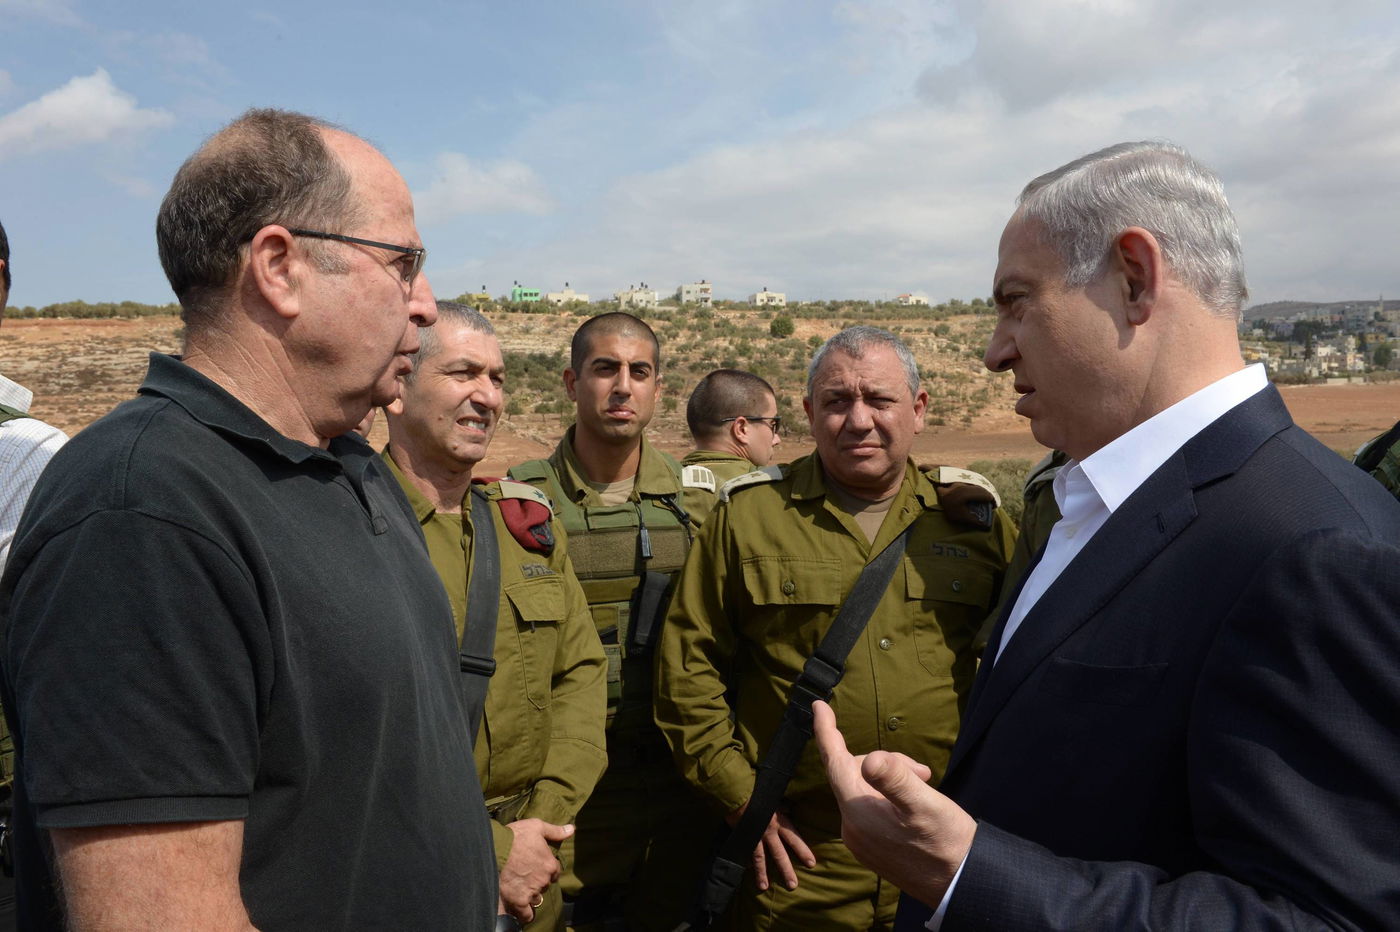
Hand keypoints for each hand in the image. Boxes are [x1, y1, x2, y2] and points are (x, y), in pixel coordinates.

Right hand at [498, 819, 572, 922]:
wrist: (495, 848)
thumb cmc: (516, 836)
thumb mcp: (537, 827)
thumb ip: (555, 831)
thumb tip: (571, 829)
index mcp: (550, 865)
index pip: (554, 873)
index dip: (546, 870)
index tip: (537, 866)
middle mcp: (543, 880)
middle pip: (545, 885)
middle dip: (538, 881)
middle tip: (526, 875)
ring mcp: (532, 892)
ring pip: (536, 898)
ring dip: (531, 894)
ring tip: (520, 888)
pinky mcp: (519, 900)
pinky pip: (526, 915)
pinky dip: (525, 914)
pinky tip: (522, 909)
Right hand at [726, 800, 815, 891]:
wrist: (737, 792)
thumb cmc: (758, 792)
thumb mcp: (774, 798)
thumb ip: (783, 806)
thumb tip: (790, 808)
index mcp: (779, 821)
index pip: (794, 839)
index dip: (803, 851)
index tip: (811, 863)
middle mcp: (768, 832)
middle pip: (779, 854)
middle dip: (786, 870)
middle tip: (792, 885)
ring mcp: (755, 836)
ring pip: (760, 858)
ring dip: (762, 873)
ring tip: (763, 887)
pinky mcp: (742, 837)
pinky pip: (744, 852)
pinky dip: (745, 862)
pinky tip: (747, 872)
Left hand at [813, 700, 974, 905]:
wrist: (959, 883)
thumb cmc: (946, 841)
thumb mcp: (925, 804)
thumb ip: (895, 779)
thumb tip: (870, 759)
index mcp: (858, 811)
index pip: (834, 762)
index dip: (826, 731)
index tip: (817, 706)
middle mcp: (851, 826)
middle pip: (855, 772)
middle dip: (887, 762)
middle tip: (923, 772)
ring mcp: (860, 839)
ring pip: (864, 788)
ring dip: (891, 779)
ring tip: (923, 787)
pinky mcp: (870, 847)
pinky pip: (869, 807)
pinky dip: (888, 797)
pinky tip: (913, 804)